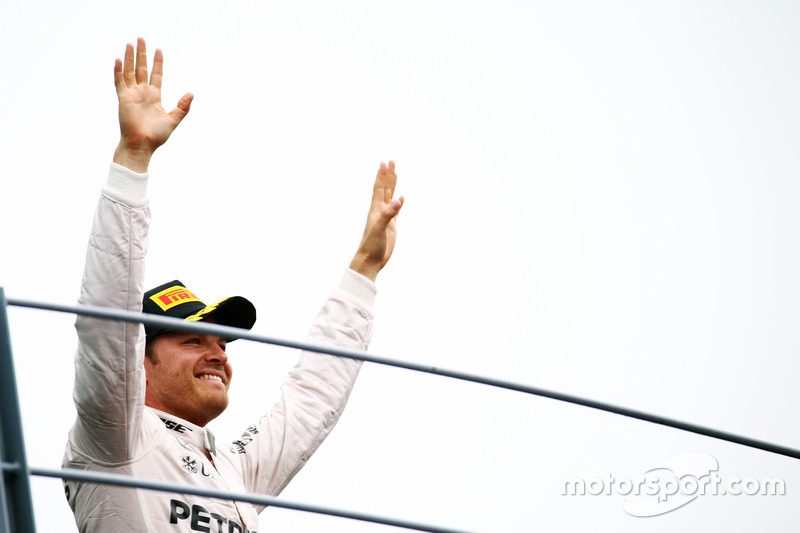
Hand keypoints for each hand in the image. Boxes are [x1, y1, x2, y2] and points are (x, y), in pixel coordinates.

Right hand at [112, 38, 192, 171]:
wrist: (142, 145)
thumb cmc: (156, 136)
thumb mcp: (173, 119)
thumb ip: (182, 107)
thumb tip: (192, 93)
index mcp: (154, 96)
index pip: (156, 74)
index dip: (157, 62)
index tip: (159, 50)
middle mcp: (142, 93)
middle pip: (141, 69)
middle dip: (141, 54)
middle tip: (141, 39)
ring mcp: (131, 95)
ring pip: (129, 72)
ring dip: (129, 58)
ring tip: (130, 43)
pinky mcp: (123, 99)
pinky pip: (119, 82)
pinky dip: (118, 71)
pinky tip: (119, 60)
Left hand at [349, 161, 404, 281]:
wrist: (370, 260)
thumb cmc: (372, 245)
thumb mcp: (380, 228)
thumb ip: (388, 214)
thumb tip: (398, 200)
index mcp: (376, 209)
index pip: (379, 188)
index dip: (382, 175)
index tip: (385, 163)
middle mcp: (380, 211)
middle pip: (384, 189)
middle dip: (387, 175)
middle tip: (391, 162)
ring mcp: (385, 218)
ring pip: (390, 197)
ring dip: (392, 185)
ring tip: (395, 174)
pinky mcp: (390, 226)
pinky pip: (396, 210)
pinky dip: (398, 202)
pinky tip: (400, 198)